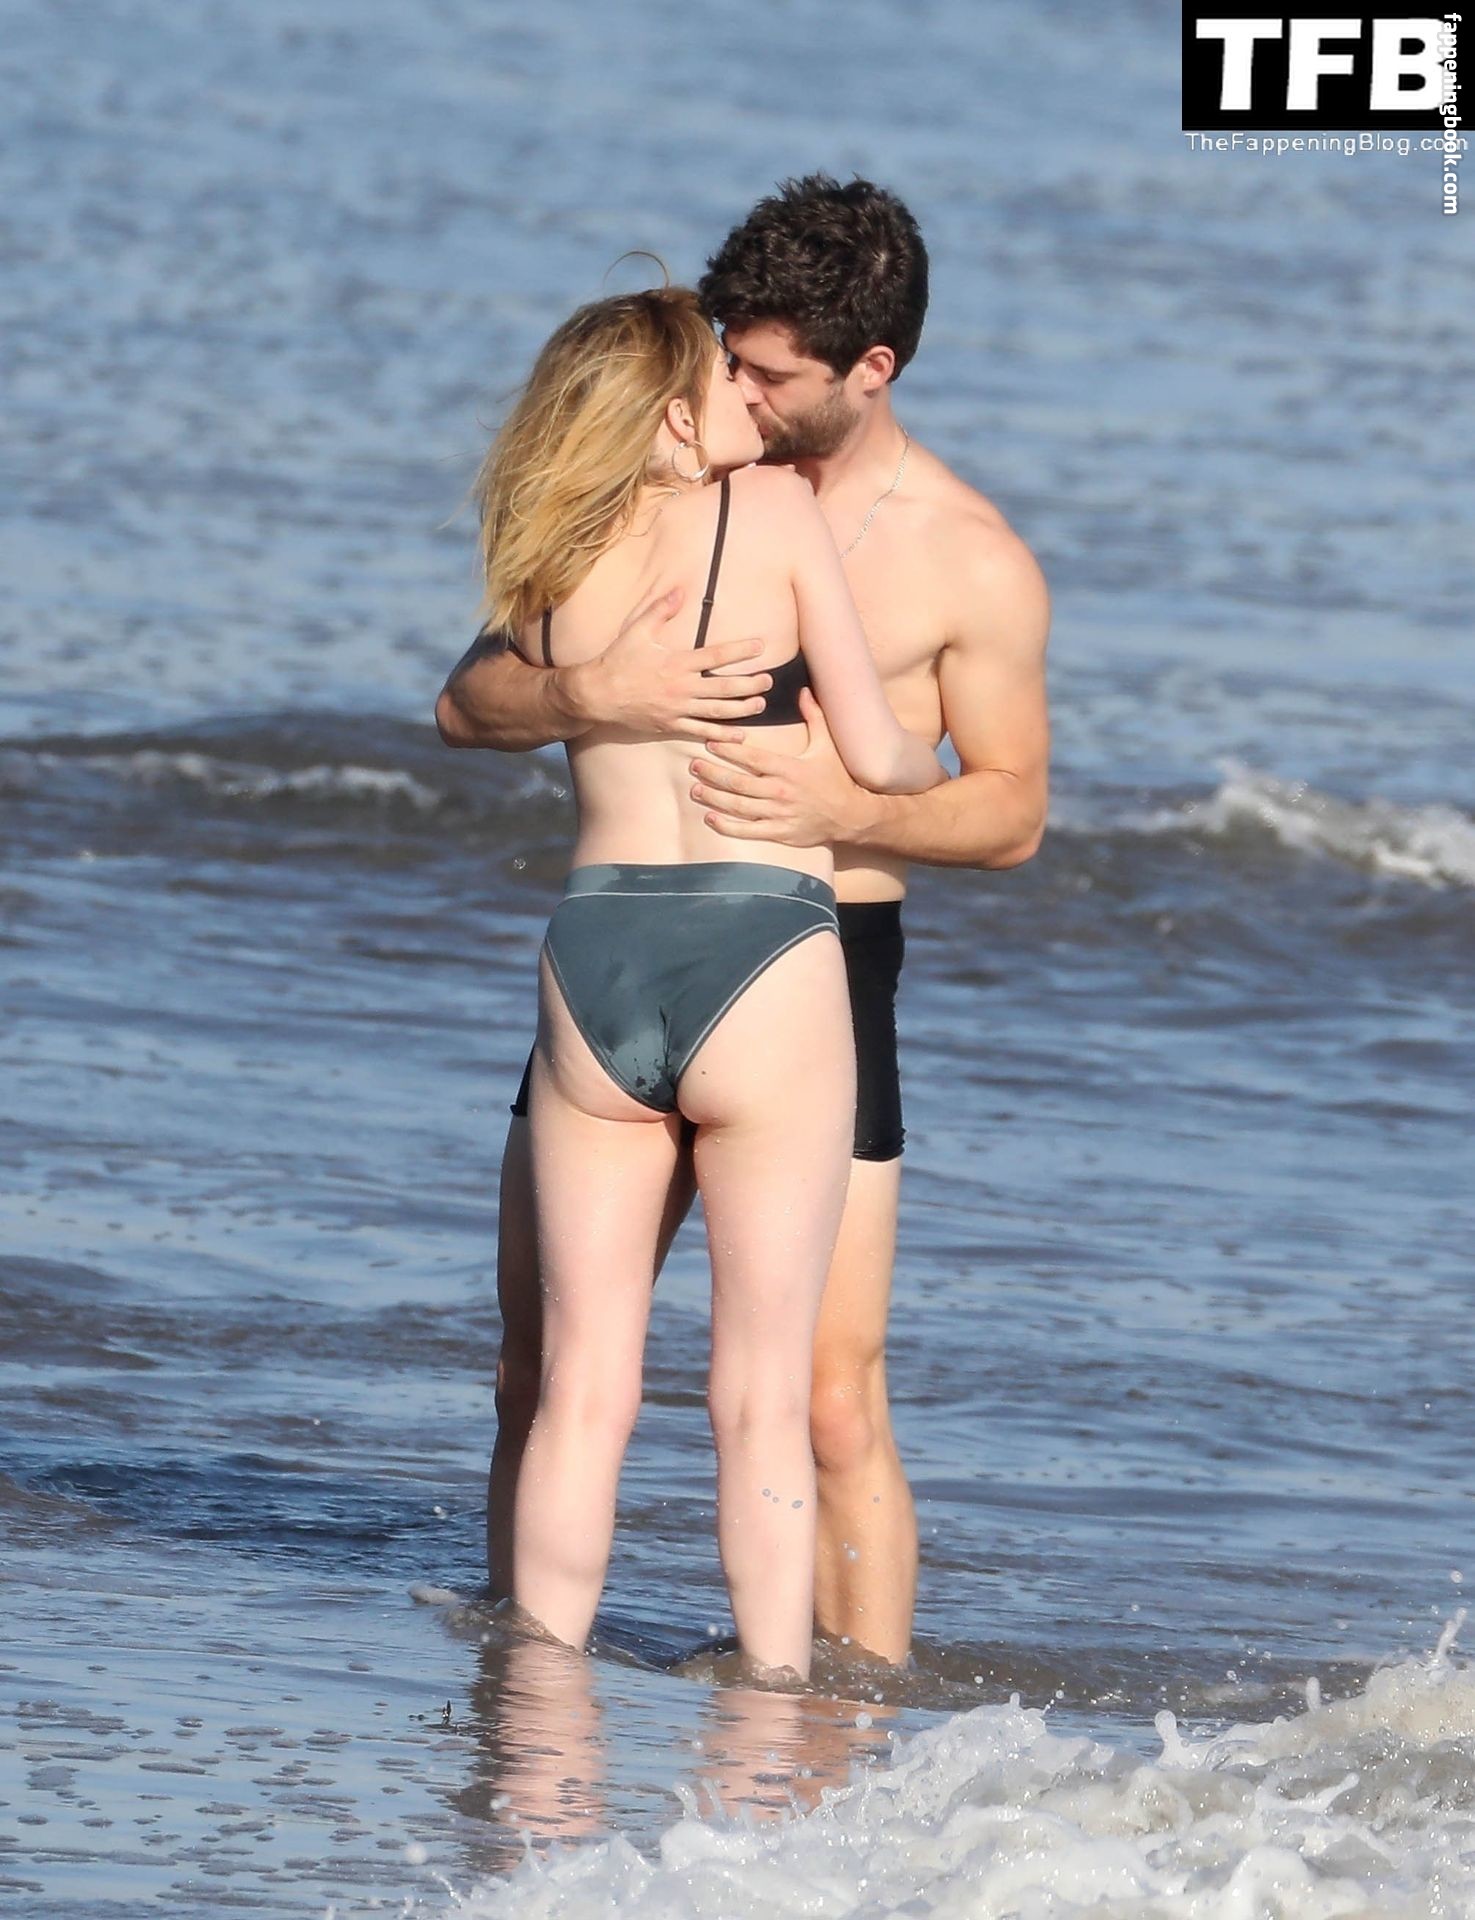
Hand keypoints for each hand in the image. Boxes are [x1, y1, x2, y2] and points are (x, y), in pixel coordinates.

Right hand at [568, 585, 773, 743]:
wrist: (596, 695)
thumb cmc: (617, 661)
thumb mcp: (637, 630)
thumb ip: (660, 610)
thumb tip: (680, 590)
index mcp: (676, 662)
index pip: (716, 656)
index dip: (740, 651)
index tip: (760, 646)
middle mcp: (681, 687)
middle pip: (724, 687)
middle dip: (749, 684)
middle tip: (769, 680)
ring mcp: (677, 709)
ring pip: (717, 711)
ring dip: (742, 708)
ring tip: (760, 704)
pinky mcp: (670, 725)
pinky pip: (700, 731)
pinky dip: (721, 734)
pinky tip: (739, 734)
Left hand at [688, 687, 876, 846]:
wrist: (851, 816)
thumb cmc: (837, 779)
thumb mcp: (827, 745)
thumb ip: (814, 716)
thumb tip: (805, 690)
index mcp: (789, 768)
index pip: (751, 758)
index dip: (728, 751)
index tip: (710, 743)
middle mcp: (780, 791)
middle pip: (737, 782)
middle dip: (712, 773)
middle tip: (694, 765)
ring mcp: (778, 815)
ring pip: (738, 806)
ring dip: (713, 798)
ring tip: (695, 790)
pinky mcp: (779, 833)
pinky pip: (747, 831)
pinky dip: (726, 826)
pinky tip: (711, 818)